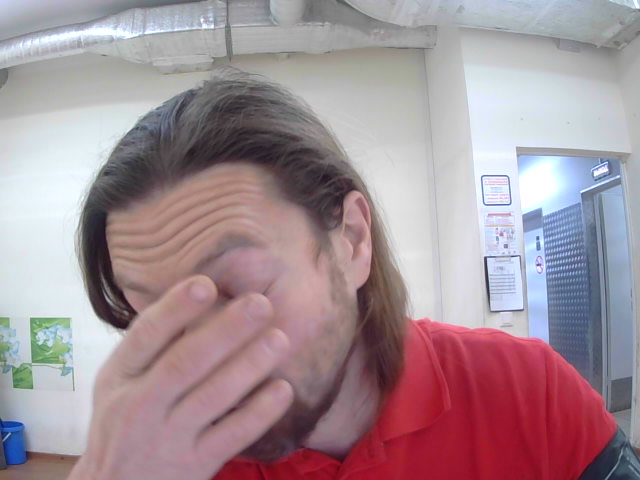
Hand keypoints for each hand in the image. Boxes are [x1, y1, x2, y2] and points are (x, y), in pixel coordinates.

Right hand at [68, 275, 292, 479]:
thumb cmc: (125, 422)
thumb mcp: (121, 383)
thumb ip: (152, 346)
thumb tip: (200, 294)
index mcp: (120, 376)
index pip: (146, 336)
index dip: (175, 309)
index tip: (206, 284)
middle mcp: (139, 405)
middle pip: (185, 363)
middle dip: (225, 331)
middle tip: (260, 304)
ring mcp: (166, 438)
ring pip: (212, 397)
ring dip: (249, 365)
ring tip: (279, 339)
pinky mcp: (193, 466)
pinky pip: (231, 436)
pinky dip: (259, 412)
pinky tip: (283, 389)